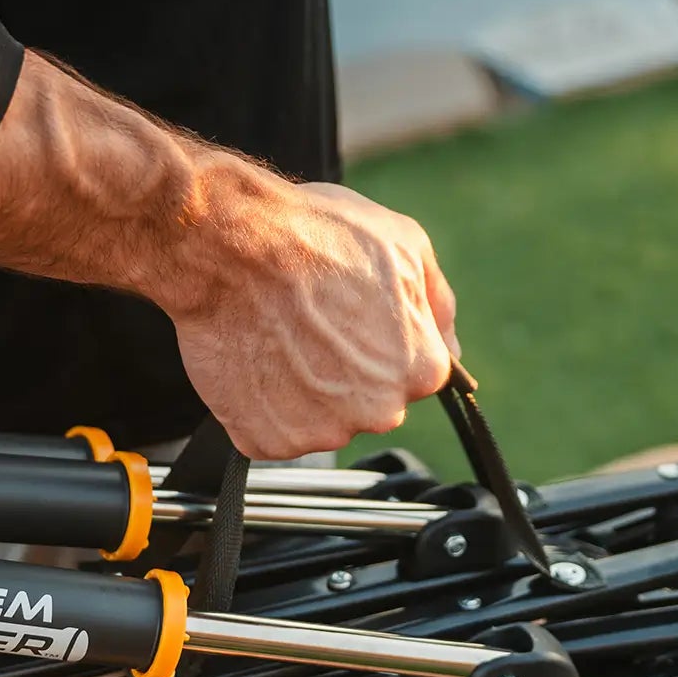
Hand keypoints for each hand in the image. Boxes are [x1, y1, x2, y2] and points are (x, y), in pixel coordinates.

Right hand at [166, 179, 459, 460]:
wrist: (228, 246)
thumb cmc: (312, 236)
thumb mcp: (404, 243)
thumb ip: (437, 305)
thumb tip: (449, 343)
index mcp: (419, 369)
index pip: (413, 374)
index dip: (380, 342)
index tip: (350, 319)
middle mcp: (377, 411)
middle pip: (367, 403)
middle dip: (343, 371)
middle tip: (311, 326)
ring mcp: (320, 431)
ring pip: (319, 419)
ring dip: (301, 390)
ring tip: (279, 337)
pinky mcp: (268, 440)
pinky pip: (272, 431)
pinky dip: (262, 405)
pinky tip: (257, 358)